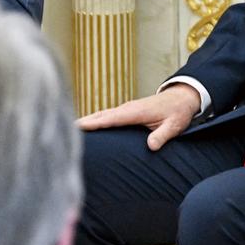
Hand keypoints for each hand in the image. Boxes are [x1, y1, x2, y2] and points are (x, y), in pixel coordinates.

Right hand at [77, 84, 200, 150]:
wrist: (181, 97)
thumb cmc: (177, 112)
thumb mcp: (174, 126)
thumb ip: (162, 135)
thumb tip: (151, 146)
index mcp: (136, 112)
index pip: (112, 119)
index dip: (95, 123)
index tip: (78, 127)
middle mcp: (127, 108)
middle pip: (100, 116)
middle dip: (83, 123)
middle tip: (63, 130)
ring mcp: (125, 109)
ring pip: (101, 115)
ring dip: (86, 122)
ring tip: (67, 130)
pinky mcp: (126, 111)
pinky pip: (106, 116)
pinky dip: (94, 121)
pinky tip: (84, 128)